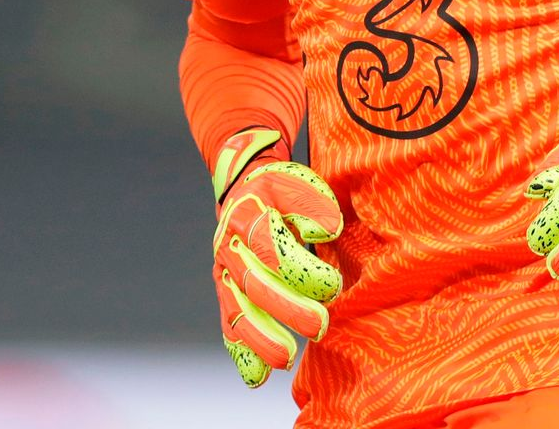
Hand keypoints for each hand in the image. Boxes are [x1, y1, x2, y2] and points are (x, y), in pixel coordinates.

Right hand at [212, 128, 343, 385]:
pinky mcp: (226, 291)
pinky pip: (229, 324)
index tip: (334, 285)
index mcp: (247, 215)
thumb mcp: (296, 182)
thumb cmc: (279, 188)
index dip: (301, 269)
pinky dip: (241, 351)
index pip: (271, 247)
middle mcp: (230, 246)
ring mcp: (224, 271)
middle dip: (286, 308)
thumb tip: (328, 230)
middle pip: (254, 282)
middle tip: (320, 325)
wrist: (243, 187)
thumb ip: (314, 204)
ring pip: (237, 309)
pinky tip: (256, 375)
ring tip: (285, 359)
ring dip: (259, 337)